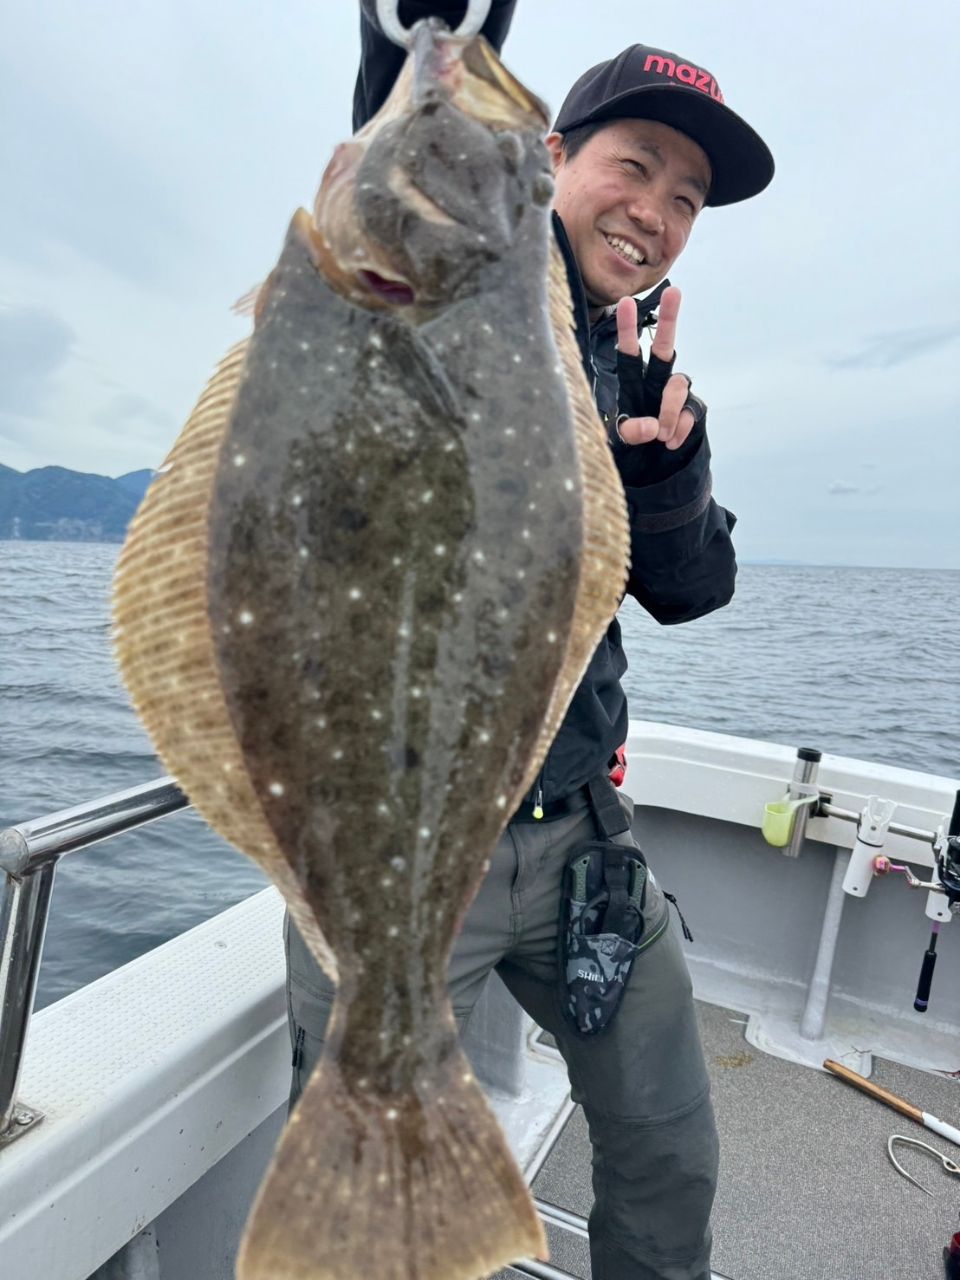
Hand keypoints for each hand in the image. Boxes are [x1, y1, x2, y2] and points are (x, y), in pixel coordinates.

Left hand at [614, 287, 701, 450]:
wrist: (656, 467)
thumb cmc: (634, 448)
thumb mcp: (621, 442)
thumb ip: (630, 433)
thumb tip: (653, 427)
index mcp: (633, 384)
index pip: (629, 354)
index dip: (627, 330)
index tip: (625, 302)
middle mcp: (656, 383)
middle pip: (664, 348)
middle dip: (669, 320)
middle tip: (673, 291)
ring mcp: (677, 394)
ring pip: (677, 386)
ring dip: (668, 412)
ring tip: (661, 437)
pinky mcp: (693, 408)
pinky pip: (689, 413)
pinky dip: (679, 431)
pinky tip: (671, 443)